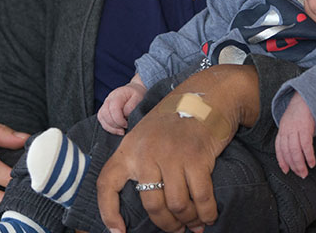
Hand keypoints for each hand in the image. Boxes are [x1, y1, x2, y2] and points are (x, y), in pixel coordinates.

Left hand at [96, 65, 257, 232]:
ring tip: (194, 224)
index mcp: (128, 149)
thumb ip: (140, 162)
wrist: (205, 96)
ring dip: (188, 220)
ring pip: (177, 205)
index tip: (117, 231)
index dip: (108, 211)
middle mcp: (146, 153)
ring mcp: (171, 155)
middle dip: (166, 224)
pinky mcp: (196, 158)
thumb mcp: (145, 135)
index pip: (106, 184)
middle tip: (176, 230)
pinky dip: (206, 213)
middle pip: (151, 204)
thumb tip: (146, 198)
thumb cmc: (174, 120)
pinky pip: (200, 197)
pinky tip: (208, 217)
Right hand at [98, 80, 146, 134]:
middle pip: (105, 114)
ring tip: (121, 131)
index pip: (113, 109)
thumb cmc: (136, 94)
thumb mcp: (139, 97)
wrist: (133, 91)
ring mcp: (105, 104)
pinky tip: (116, 130)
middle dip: (115, 125)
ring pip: (101, 118)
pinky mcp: (104, 110)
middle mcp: (109, 99)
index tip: (127, 124)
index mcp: (117, 95)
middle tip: (125, 128)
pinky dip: (107, 127)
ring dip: (110, 127)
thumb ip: (132, 105)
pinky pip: (101, 120)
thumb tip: (126, 114)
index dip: (119, 120)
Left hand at [275, 92, 315, 177]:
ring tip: (305, 172)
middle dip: (293, 166)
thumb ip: (289, 136)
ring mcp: (294, 129)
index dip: (281, 161)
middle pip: (287, 152)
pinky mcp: (305, 127)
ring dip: (300, 164)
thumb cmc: (299, 114)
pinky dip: (308, 156)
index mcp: (282, 130)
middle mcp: (286, 130)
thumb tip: (293, 151)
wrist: (305, 98)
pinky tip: (312, 163)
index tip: (286, 171)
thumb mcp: (290, 124)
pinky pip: (305, 145)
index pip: (279, 148)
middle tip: (300, 175)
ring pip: (294, 150)